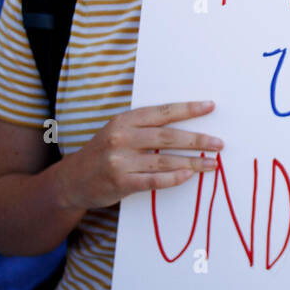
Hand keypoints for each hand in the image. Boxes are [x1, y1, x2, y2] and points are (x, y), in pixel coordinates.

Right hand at [55, 101, 222, 213]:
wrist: (71, 180)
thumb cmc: (103, 153)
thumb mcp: (118, 132)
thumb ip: (145, 128)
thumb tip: (186, 127)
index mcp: (124, 121)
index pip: (162, 112)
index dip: (188, 109)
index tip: (210, 107)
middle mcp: (122, 138)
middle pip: (168, 136)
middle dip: (197, 140)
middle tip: (219, 143)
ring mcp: (120, 161)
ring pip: (165, 160)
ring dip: (192, 162)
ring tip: (211, 163)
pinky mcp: (120, 182)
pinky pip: (154, 180)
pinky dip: (174, 178)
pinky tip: (189, 176)